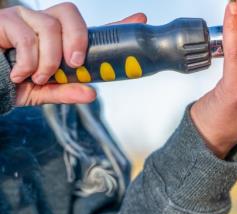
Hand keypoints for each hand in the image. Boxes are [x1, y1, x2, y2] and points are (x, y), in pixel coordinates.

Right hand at [0, 2, 146, 105]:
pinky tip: (19, 73)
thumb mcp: (44, 91)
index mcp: (60, 40)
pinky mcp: (5, 21)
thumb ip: (66, 91)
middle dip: (78, 39)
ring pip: (50, 28)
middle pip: (71, 14)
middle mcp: (44, 23)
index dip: (118, 24)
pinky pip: (26, 37)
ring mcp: (24, 18)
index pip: (92, 29)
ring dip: (48, 59)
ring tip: (38, 76)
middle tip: (74, 63)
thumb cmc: (11, 81)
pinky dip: (28, 61)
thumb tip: (92, 93)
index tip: (140, 19)